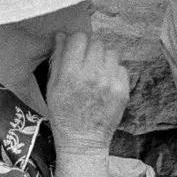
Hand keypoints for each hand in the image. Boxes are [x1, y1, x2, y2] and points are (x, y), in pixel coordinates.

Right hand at [46, 32, 129, 154]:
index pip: (79, 38)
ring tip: (97, 71)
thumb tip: (61, 35)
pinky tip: (105, 83)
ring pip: (111, 52)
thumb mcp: (52, 87)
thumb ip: (58, 59)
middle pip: (96, 42)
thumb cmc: (63, 114)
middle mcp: (93, 74)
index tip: (74, 49)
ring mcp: (110, 82)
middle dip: (89, 49)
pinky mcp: (123, 90)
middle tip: (85, 61)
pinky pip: (121, 67)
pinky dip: (113, 71)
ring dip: (103, 58)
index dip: (76, 41)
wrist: (83, 141)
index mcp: (72, 73)